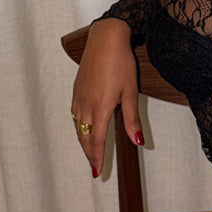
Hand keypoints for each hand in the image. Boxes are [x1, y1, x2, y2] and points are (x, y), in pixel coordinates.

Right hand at [72, 21, 147, 177]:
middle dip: (89, 154)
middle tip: (93, 167)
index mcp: (100, 108)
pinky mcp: (76, 90)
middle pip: (85, 137)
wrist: (105, 39)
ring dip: (83, 141)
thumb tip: (137, 141)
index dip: (97, 158)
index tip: (97, 172)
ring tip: (89, 151)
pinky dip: (79, 127)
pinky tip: (83, 127)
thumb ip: (132, 119)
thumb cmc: (120, 62)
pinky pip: (75, 115)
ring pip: (78, 127)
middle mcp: (86, 105)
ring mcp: (79, 97)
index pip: (97, 141)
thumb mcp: (130, 92)